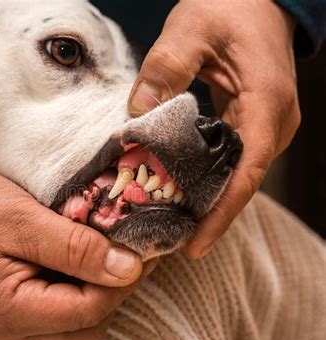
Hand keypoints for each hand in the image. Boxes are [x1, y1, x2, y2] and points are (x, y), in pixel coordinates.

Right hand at [0, 141, 145, 339]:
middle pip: (84, 328)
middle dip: (111, 291)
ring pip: (72, 327)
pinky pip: (53, 315)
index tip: (141, 250)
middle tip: (122, 251)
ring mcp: (2, 325)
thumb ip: (76, 247)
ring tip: (99, 253)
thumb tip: (127, 269)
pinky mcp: (3, 312)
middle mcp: (3, 331)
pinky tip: (74, 260)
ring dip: (93, 292)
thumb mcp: (22, 219)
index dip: (121, 282)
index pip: (88, 312)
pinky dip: (72, 290)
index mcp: (4, 312)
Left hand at [128, 0, 299, 257]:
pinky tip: (182, 190)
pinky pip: (233, 161)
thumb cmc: (230, 7)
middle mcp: (274, 123)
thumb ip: (166, 66)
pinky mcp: (254, 124)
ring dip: (208, 201)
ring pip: (238, 175)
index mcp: (267, 103)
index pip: (247, 171)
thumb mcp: (192, 28)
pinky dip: (209, 180)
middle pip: (242, 182)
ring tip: (172, 225)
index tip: (197, 244)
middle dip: (209, 215)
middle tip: (170, 241)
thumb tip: (138, 111)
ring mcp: (267, 125)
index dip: (223, 212)